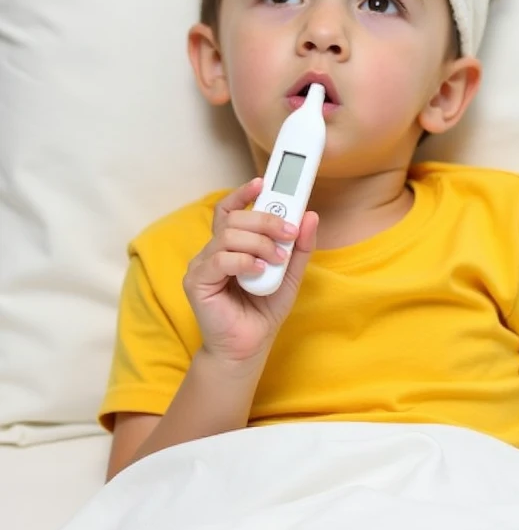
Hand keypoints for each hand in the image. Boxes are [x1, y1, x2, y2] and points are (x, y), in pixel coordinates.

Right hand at [183, 177, 317, 363]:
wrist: (248, 347)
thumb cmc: (263, 310)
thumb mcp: (290, 275)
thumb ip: (300, 248)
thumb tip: (310, 216)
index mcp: (232, 245)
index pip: (231, 210)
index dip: (243, 194)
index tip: (263, 182)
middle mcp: (213, 251)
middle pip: (234, 219)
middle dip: (265, 220)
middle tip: (289, 233)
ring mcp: (202, 265)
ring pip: (228, 235)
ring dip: (259, 243)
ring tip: (276, 260)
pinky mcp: (197, 282)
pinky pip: (220, 259)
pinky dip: (244, 261)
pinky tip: (259, 272)